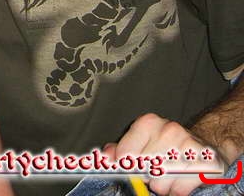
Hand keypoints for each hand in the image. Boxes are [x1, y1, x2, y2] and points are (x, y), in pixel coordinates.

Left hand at [107, 113, 225, 195]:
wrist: (204, 144)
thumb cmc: (167, 144)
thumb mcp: (141, 141)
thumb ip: (119, 149)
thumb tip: (106, 155)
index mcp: (148, 123)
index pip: (124, 155)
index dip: (127, 167)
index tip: (135, 167)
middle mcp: (168, 130)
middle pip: (142, 171)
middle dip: (147, 176)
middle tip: (157, 170)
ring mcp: (188, 145)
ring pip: (160, 184)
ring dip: (163, 185)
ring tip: (169, 175)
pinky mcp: (205, 163)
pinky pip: (179, 190)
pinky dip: (178, 190)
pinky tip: (182, 179)